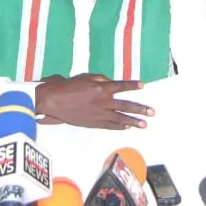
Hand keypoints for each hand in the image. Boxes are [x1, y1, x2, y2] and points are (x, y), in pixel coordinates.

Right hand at [35, 73, 153, 129]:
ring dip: (133, 121)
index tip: (143, 86)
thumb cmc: (68, 86)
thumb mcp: (86, 77)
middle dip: (140, 109)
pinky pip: (109, 125)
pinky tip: (127, 128)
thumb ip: (101, 79)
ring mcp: (98, 114)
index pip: (121, 86)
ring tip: (144, 124)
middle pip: (125, 105)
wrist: (54, 101)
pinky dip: (119, 127)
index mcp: (101, 88)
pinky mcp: (93, 122)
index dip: (133, 86)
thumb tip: (111, 82)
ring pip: (120, 118)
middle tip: (151, 112)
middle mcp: (102, 102)